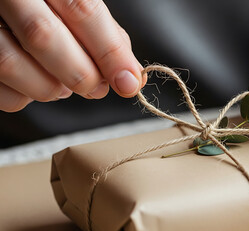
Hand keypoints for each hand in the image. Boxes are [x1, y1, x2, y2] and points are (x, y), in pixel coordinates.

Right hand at [0, 0, 142, 111]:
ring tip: (65, 86)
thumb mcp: (75, 4)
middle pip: (42, 36)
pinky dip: (23, 96)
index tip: (128, 82)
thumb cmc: (48, 7)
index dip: (109, 51)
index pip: (81, 9)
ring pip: (10, 64)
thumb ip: (103, 33)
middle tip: (97, 88)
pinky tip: (35, 84)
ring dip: (50, 88)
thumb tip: (129, 74)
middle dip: (80, 73)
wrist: (10, 4)